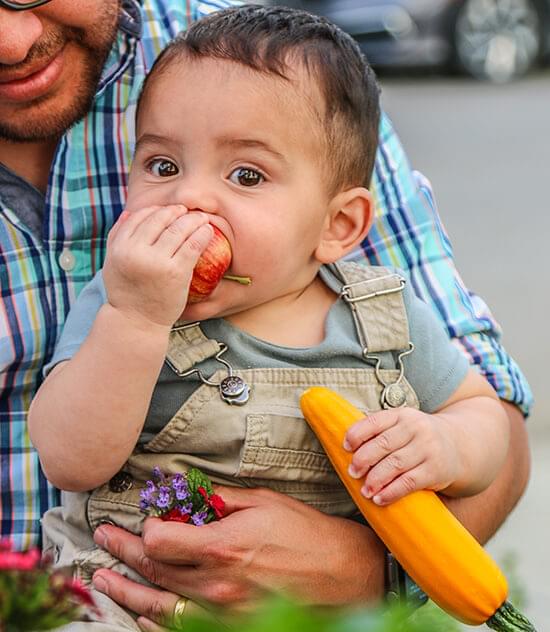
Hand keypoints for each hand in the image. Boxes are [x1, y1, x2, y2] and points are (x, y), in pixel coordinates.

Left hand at [92, 486, 384, 611]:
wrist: (342, 573)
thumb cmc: (306, 534)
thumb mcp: (264, 502)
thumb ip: (221, 500)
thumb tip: (192, 496)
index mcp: (223, 546)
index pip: (160, 542)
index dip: (146, 528)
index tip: (143, 519)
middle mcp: (216, 583)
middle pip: (154, 570)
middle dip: (123, 552)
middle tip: (104, 539)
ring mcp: (222, 610)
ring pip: (159, 603)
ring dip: (125, 591)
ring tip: (102, 579)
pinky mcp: (231, 625)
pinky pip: (182, 626)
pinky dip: (155, 620)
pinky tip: (139, 614)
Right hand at [103, 205, 212, 327]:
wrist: (136, 322)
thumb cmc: (126, 293)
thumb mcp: (112, 264)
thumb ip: (116, 237)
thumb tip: (128, 213)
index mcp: (120, 247)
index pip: (140, 216)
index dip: (156, 210)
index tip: (168, 212)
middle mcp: (136, 251)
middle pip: (161, 219)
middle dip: (176, 211)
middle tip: (187, 211)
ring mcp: (157, 261)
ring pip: (179, 229)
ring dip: (193, 220)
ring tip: (201, 218)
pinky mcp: (176, 272)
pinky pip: (193, 245)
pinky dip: (202, 234)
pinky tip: (207, 231)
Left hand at [344, 407, 460, 504]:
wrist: (460, 446)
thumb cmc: (418, 438)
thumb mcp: (403, 425)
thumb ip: (379, 431)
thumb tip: (345, 446)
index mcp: (402, 415)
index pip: (374, 421)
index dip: (357, 434)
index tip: (345, 448)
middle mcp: (416, 428)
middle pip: (383, 444)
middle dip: (363, 460)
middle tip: (352, 472)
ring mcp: (427, 448)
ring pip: (395, 464)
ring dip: (375, 479)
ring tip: (364, 490)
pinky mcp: (435, 470)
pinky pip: (409, 482)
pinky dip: (391, 492)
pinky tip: (380, 499)